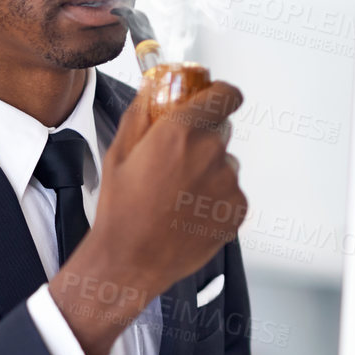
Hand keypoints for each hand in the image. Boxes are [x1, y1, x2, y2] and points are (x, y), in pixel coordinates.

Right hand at [48, 80, 246, 354]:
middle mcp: (211, 153)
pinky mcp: (236, 210)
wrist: (130, 260)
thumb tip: (150, 94)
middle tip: (177, 161)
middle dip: (203, 139)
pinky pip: (231, 194)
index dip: (220, 95)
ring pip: (226, 164)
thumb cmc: (120, 211)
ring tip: (178, 195)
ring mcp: (227, 183)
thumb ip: (139, 115)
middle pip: (221, 131)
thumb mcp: (118, 154)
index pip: (225, 95)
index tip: (213, 99)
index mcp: (180, 132)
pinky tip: (187, 212)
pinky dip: (215, 199)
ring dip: (209, 171)